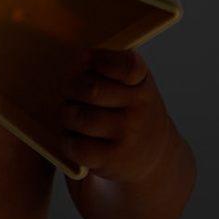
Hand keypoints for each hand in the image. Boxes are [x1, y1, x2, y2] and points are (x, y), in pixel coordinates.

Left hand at [58, 48, 181, 187]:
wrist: (152, 154)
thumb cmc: (129, 111)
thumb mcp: (131, 85)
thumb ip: (109, 69)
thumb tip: (78, 64)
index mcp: (142, 82)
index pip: (126, 65)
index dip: (98, 60)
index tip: (84, 60)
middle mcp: (141, 106)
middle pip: (90, 89)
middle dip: (68, 87)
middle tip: (66, 91)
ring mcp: (129, 133)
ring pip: (78, 116)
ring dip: (65, 115)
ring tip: (70, 116)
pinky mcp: (115, 159)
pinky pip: (76, 145)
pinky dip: (66, 141)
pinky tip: (72, 138)